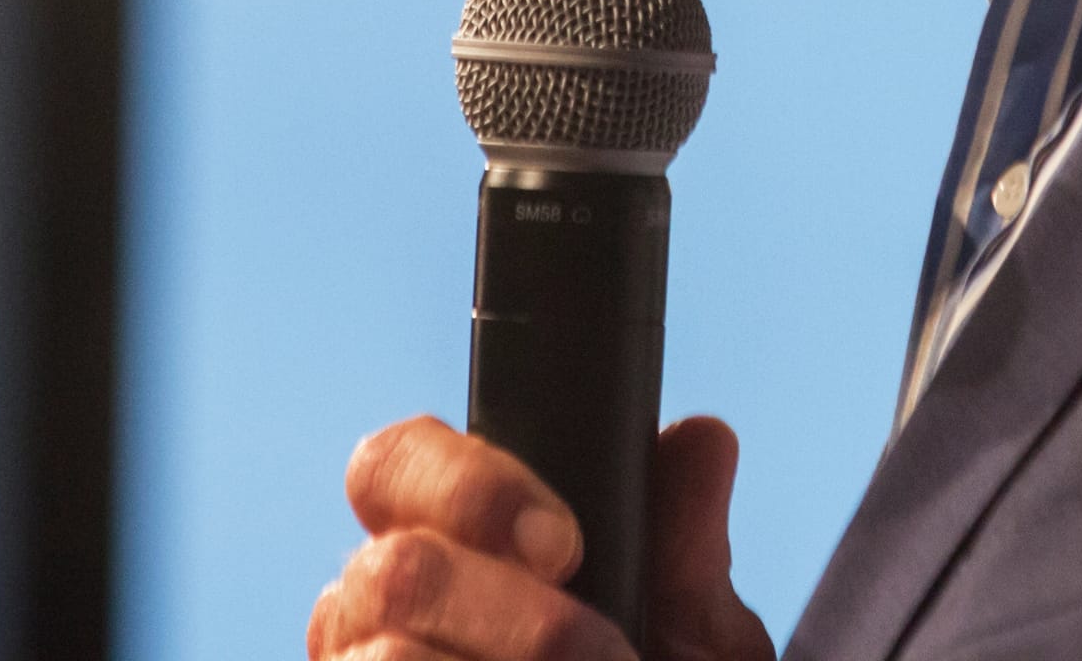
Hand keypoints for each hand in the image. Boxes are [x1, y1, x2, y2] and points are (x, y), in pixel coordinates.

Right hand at [308, 414, 774, 660]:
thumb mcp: (691, 636)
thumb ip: (683, 546)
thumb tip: (704, 442)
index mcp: (440, 538)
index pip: (395, 463)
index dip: (470, 489)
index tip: (565, 544)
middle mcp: (377, 610)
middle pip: (395, 571)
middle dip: (517, 617)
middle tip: (604, 650)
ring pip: (393, 657)